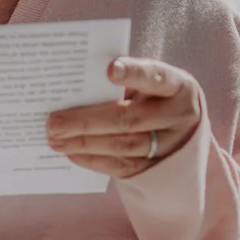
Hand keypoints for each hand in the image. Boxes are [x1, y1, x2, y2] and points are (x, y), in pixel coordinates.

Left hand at [45, 57, 203, 179]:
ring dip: (84, 143)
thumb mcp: (151, 86)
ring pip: (123, 146)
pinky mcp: (157, 170)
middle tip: (54, 122)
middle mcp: (178, 117)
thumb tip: (76, 89)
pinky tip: (72, 153)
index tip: (109, 69)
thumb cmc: (157, 100)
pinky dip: (94, 159)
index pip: (155, 76)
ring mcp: (170, 147)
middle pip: (130, 119)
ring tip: (56, 139)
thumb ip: (125, 84)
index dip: (134, 73)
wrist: (185, 136)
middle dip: (87, 121)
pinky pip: (121, 166)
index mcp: (178, 86)